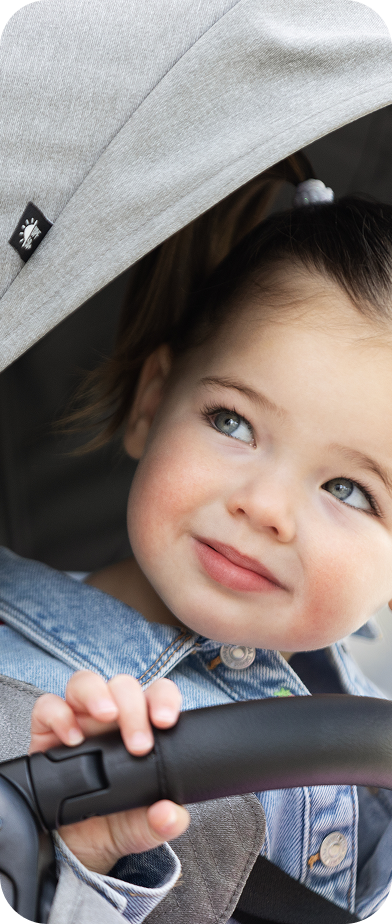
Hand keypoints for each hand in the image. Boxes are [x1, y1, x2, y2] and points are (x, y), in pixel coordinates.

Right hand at [29, 670, 189, 873]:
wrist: (78, 845)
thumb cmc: (118, 820)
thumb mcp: (147, 827)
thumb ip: (165, 822)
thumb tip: (170, 814)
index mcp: (142, 727)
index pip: (157, 695)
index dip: (164, 698)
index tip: (166, 721)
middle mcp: (111, 716)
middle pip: (123, 686)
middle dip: (133, 708)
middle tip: (138, 744)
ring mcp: (78, 718)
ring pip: (85, 682)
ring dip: (97, 694)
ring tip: (106, 715)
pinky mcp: (48, 730)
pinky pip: (48, 706)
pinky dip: (59, 715)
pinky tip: (71, 739)